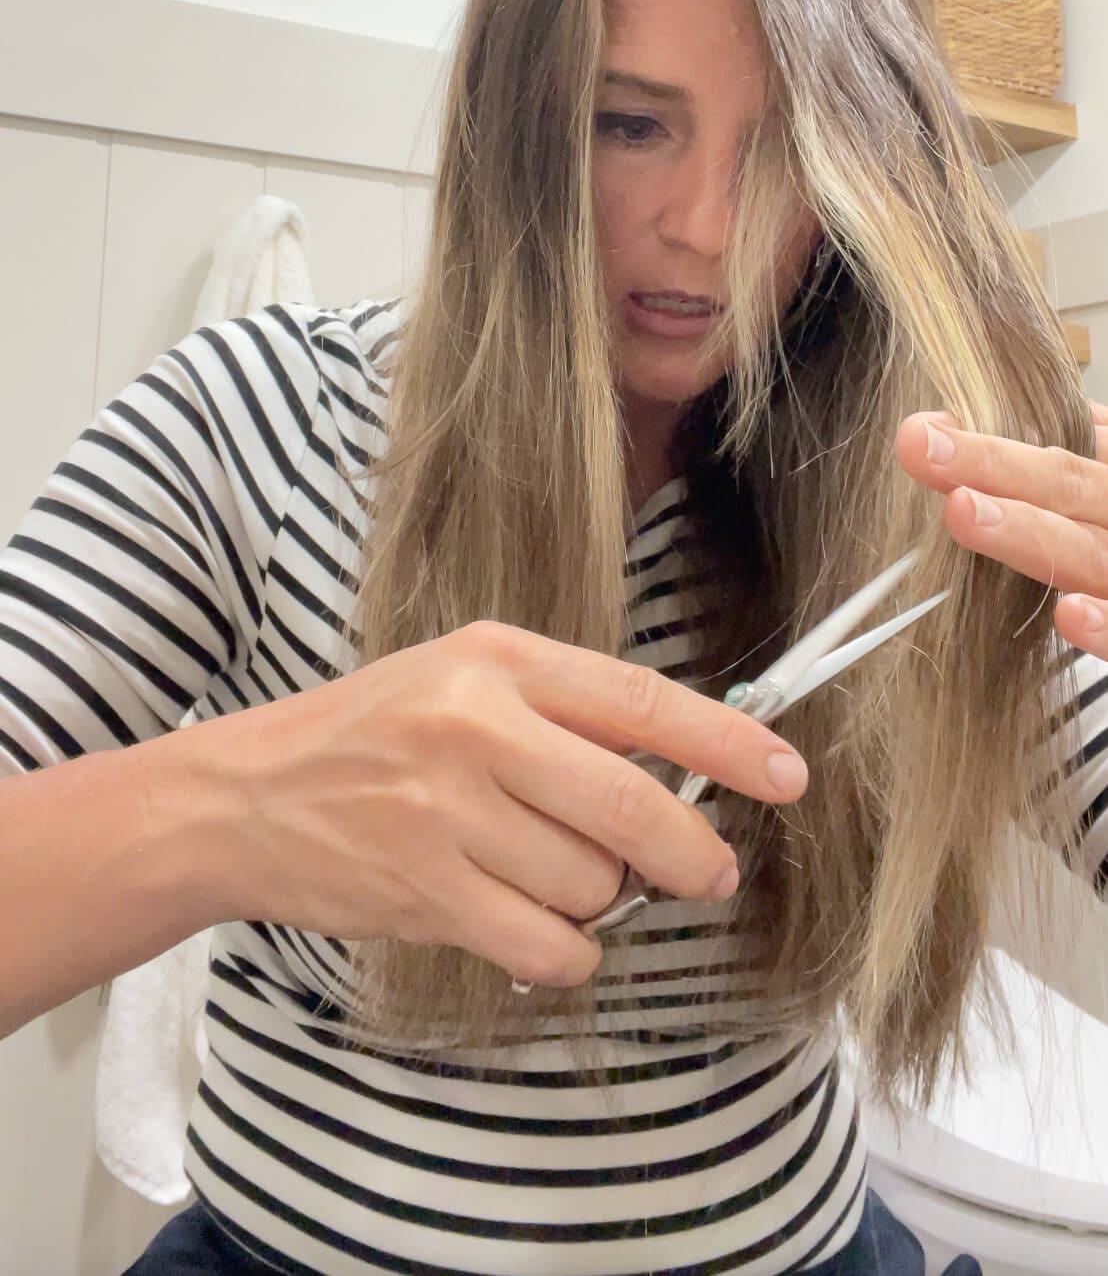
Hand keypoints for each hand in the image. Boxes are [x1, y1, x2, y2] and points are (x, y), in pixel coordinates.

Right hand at [217, 621, 808, 991]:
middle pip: (633, 807)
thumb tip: (682, 775)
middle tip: (709, 872)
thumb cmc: (371, 733)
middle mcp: (477, 727)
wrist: (246, 796)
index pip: (642, 701)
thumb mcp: (462, 679)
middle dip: (692, 854)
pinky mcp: (424, 891)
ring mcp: (447, 812)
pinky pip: (548, 945)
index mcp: (499, 659)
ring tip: (546, 876)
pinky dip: (565, 952)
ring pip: (592, 885)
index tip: (787, 774)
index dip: (729, 744)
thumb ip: (565, 712)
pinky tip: (534, 926)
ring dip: (598, 900)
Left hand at [896, 402, 1107, 659]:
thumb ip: (1095, 448)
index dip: (995, 442)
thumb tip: (999, 422)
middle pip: (1075, 485)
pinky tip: (1071, 615)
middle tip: (920, 446)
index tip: (922, 430)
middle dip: (996, 463)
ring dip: (1032, 534)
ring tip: (964, 511)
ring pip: (1094, 554)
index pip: (1068, 451)